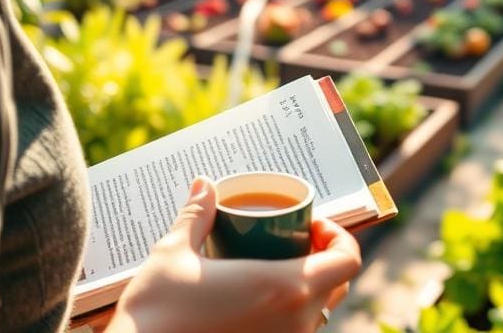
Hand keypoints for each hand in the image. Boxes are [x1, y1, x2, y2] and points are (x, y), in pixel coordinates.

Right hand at [106, 178, 360, 332]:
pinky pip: (294, 332)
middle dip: (322, 256)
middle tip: (289, 239)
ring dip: (306, 285)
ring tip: (270, 265)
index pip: (348, 261)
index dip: (338, 236)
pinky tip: (255, 298)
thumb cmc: (155, 311)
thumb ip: (196, 216)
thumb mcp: (173, 253)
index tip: (309, 224)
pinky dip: (288, 312)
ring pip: (317, 312)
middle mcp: (295, 324)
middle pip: (336, 285)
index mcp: (285, 289)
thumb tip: (204, 184)